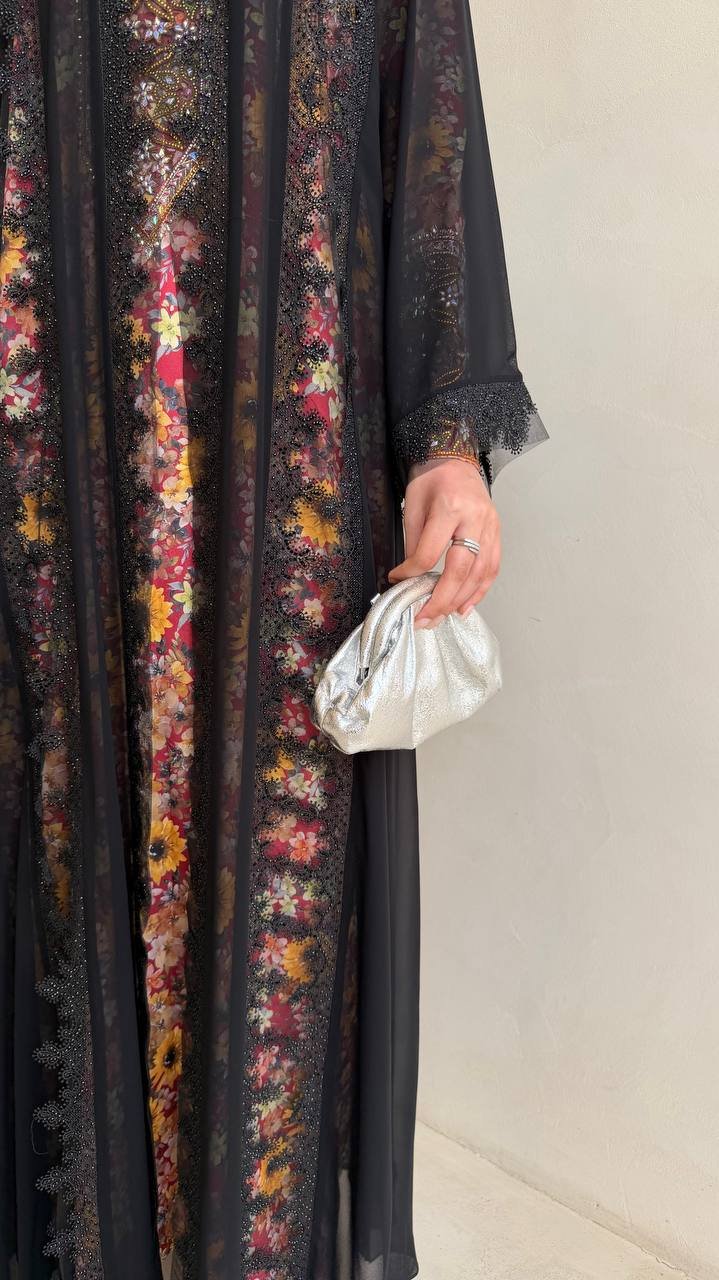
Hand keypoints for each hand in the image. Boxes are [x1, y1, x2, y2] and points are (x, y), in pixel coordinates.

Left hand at [387, 457, 500, 627]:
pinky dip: (480, 591)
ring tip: (442, 617)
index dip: (411, 573)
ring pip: (480, 573)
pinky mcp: (497, 533)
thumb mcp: (413, 506)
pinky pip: (492, 568)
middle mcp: (474, 519)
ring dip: (461, 600)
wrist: (455, 460)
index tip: (397, 581)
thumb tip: (410, 576)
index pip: (429, 553)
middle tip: (424, 619)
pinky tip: (465, 606)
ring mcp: (490, 527)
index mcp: (449, 509)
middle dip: (441, 599)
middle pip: (460, 569)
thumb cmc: (431, 480)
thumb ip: (414, 542)